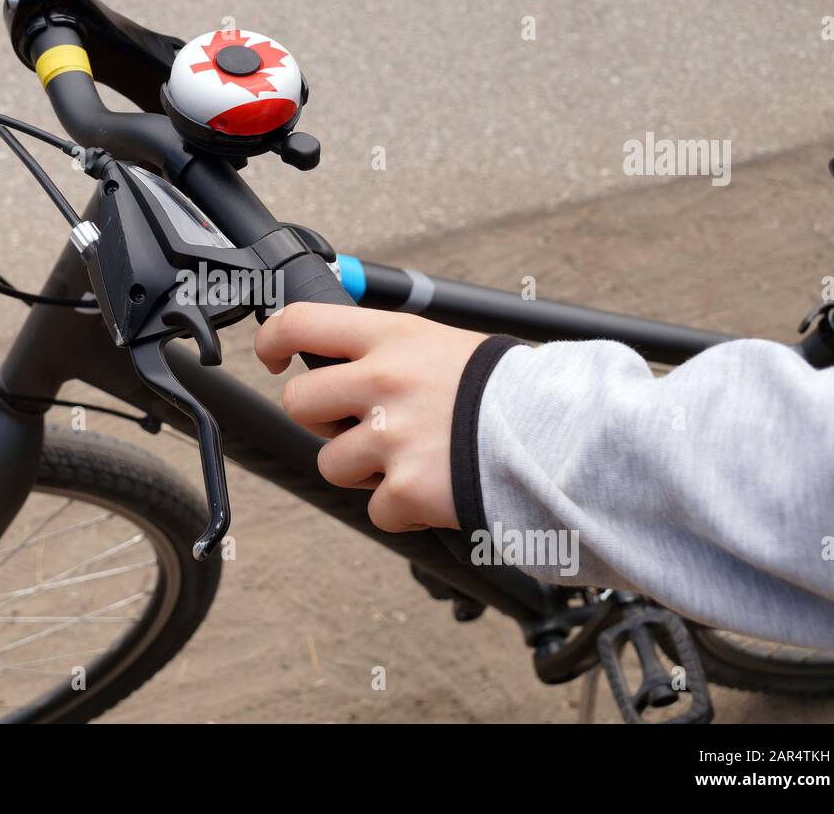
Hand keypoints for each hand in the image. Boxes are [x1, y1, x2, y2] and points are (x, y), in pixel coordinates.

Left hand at [255, 303, 487, 531]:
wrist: (559, 436)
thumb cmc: (507, 392)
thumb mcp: (446, 345)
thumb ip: (392, 350)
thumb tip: (344, 355)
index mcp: (392, 338)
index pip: (302, 322)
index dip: (274, 341)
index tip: (273, 357)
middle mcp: (382, 382)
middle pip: (300, 402)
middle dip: (321, 421)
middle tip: (358, 425)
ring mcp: (390, 437)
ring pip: (331, 462)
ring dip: (363, 470)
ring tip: (412, 458)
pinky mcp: (405, 488)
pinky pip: (375, 509)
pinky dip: (400, 510)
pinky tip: (434, 488)